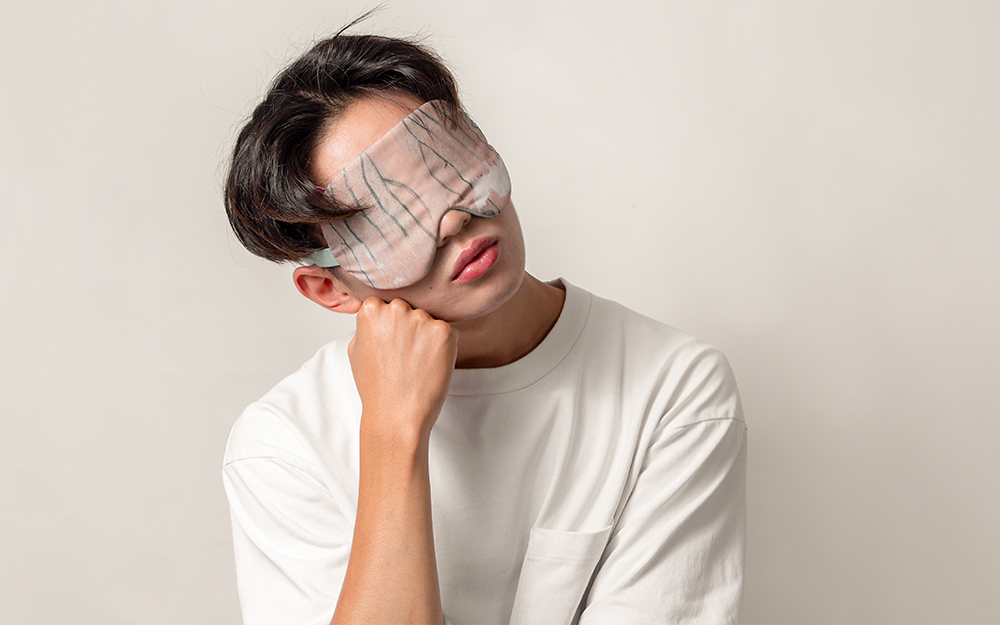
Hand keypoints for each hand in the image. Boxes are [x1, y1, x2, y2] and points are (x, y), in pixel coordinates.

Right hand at [348, 297, 457, 441]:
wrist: (396, 415)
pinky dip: (443, 347)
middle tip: (404, 356)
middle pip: (409, 309)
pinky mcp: (444, 331)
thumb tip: (375, 312)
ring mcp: (422, 319)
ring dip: (427, 337)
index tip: (390, 343)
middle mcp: (396, 308)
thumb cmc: (376, 388)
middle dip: (409, 327)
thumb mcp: (355, 350)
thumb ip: (366, 326)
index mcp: (371, 310)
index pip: (385, 304)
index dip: (390, 326)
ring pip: (428, 320)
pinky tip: (430, 365)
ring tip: (417, 364)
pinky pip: (447, 332)